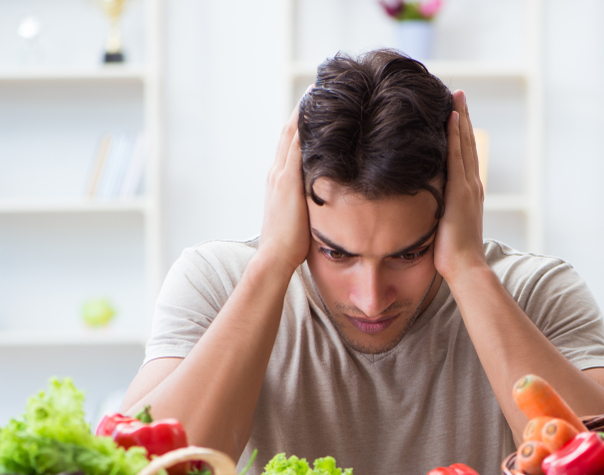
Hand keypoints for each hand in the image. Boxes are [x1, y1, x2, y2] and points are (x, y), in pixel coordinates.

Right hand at [256, 97, 310, 278]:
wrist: (275, 258)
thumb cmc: (291, 246)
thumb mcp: (302, 216)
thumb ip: (311, 202)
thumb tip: (328, 199)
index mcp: (279, 181)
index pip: (289, 145)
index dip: (299, 125)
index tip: (312, 106)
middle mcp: (276, 173)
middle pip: (288, 133)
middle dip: (301, 110)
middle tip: (316, 87)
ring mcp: (280, 175)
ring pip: (290, 135)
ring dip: (302, 112)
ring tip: (317, 90)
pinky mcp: (287, 181)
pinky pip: (295, 147)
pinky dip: (302, 128)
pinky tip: (313, 112)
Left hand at [433, 90, 486, 282]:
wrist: (465, 267)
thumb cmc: (451, 257)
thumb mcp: (441, 229)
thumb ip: (435, 215)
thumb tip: (420, 211)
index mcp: (468, 195)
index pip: (464, 158)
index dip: (460, 135)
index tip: (455, 115)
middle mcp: (472, 186)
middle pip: (467, 145)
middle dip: (463, 119)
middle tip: (458, 96)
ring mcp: (468, 187)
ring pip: (465, 145)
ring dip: (461, 119)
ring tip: (456, 97)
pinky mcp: (461, 190)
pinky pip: (458, 156)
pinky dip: (456, 135)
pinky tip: (451, 117)